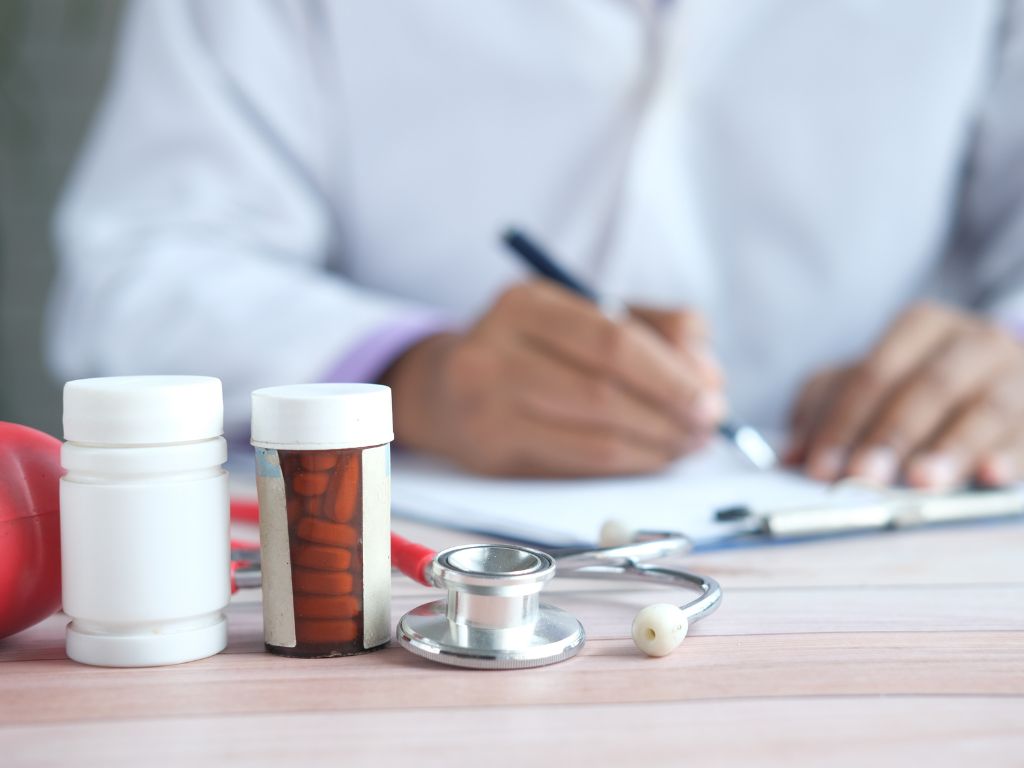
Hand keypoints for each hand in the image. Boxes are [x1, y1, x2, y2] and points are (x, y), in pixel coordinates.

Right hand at [381, 280, 725, 475]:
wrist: (442, 389)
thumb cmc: (531, 349)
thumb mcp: (581, 314)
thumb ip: (653, 329)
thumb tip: (708, 376)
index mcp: (524, 303)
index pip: (612, 340)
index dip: (670, 374)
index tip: (710, 396)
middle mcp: (495, 352)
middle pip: (604, 392)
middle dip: (670, 414)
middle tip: (706, 426)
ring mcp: (486, 407)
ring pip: (595, 437)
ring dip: (656, 447)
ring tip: (687, 444)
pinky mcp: (490, 454)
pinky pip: (577, 465)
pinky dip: (627, 465)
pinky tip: (652, 458)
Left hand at [787, 302, 1023, 488]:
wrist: (1007, 376)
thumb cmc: (923, 384)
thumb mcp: (872, 383)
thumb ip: (828, 408)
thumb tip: (790, 455)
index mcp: (922, 327)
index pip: (875, 373)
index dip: (845, 421)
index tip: (821, 467)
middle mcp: (974, 342)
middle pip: (928, 387)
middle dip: (891, 436)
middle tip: (863, 478)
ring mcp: (1017, 374)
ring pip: (985, 408)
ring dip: (950, 448)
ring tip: (921, 483)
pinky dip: (1010, 455)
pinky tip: (990, 477)